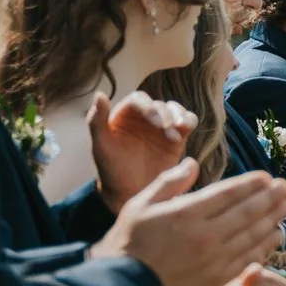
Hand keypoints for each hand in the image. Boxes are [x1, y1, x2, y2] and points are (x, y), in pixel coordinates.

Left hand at [90, 92, 196, 211]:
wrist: (130, 192)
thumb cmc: (112, 169)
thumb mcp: (101, 146)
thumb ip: (97, 120)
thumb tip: (99, 94)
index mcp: (124, 115)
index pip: (138, 100)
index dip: (146, 105)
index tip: (151, 119)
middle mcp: (144, 117)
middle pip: (158, 104)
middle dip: (164, 113)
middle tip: (165, 128)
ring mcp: (162, 127)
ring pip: (175, 110)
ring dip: (179, 115)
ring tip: (180, 128)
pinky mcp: (177, 137)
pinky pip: (187, 122)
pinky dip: (189, 121)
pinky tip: (186, 128)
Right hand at [95, 164, 285, 285]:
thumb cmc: (127, 243)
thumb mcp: (140, 204)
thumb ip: (169, 183)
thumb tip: (192, 164)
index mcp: (186, 214)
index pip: (229, 194)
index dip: (252, 184)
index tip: (266, 177)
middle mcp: (205, 237)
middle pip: (248, 214)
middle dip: (270, 199)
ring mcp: (213, 261)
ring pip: (252, 237)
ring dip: (272, 221)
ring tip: (285, 209)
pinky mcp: (215, 282)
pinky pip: (247, 260)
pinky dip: (263, 247)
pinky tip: (273, 237)